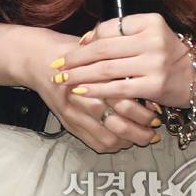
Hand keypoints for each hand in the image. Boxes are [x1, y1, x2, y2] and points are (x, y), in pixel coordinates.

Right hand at [27, 27, 162, 153]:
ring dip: (130, 139)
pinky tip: (126, 140)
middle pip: (118, 122)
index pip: (123, 98)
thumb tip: (147, 79)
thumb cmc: (71, 51)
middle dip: (141, 128)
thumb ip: (118, 63)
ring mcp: (74, 115)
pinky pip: (96, 143)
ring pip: (109, 137)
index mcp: (92, 77)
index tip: (157, 107)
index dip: (143, 107)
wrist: (38, 60)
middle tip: (156, 126)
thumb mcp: (95, 49)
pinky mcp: (69, 125)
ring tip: (146, 136)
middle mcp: (82, 99)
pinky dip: (114, 145)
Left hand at [48, 13, 195, 106]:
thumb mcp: (150, 34)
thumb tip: (86, 40)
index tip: (73, 49)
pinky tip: (82, 92)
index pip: (110, 27)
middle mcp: (152, 39)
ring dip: (80, 75)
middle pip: (104, 48)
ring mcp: (154, 63)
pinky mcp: (154, 85)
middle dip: (76, 58)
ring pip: (107, 69)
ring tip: (63, 79)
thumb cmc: (168, 54)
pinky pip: (117, 88)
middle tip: (58, 65)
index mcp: (150, 21)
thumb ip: (122, 34)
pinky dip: (96, 90)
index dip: (88, 38)